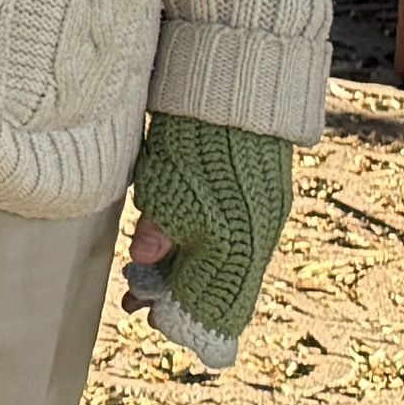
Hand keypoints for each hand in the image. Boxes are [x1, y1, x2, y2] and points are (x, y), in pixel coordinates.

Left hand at [123, 114, 296, 371]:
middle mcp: (258, 240)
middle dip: (173, 296)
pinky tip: (176, 251)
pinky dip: (204, 254)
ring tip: (145, 276)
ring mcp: (266, 222)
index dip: (170, 310)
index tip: (140, 310)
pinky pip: (236, 247)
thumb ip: (157, 226)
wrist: (241, 94)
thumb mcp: (166, 182)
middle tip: (135, 298)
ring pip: (224, 268)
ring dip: (185, 275)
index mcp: (234, 243)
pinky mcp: (268, 205)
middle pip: (215, 289)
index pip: (205, 300)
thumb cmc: (198, 138)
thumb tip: (143, 259)